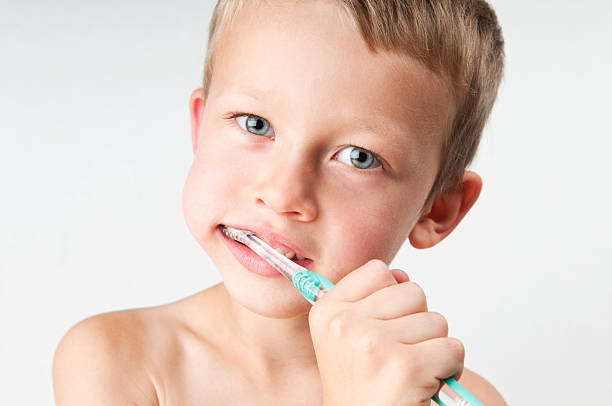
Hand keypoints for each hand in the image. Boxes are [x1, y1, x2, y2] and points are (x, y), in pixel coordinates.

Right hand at [309, 259, 463, 405]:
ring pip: (436, 320)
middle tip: (397, 357)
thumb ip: (372, 300)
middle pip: (413, 292)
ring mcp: (374, 344)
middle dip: (417, 323)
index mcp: (327, 312)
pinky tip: (424, 385)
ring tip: (410, 373)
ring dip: (433, 348)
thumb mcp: (349, 339)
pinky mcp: (406, 367)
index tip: (380, 329)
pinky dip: (449, 369)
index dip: (390, 298)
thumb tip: (401, 275)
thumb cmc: (362, 388)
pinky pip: (453, 348)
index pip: (378, 270)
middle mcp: (345, 324)